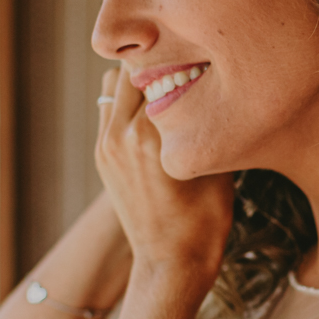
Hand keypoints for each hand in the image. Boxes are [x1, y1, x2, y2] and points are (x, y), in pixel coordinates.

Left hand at [95, 68, 232, 282]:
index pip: (156, 67)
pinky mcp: (102, 155)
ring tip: (167, 88)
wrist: (171, 264)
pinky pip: (109, 108)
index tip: (201, 54)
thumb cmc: (205, 221)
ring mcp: (106, 145)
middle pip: (130, 68)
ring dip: (137, 80)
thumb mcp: (216, 164)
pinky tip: (155, 112)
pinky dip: (128, 101)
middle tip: (185, 65)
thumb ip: (207, 121)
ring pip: (114, 84)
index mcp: (149, 135)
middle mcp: (120, 135)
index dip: (180, 54)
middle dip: (157, 62)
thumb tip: (215, 82)